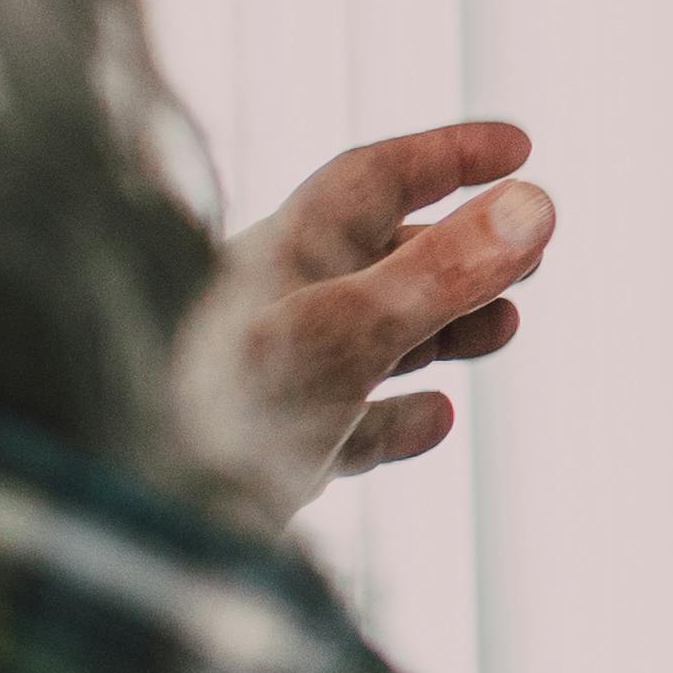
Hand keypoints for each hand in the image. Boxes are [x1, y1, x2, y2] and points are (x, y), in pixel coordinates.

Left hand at [173, 121, 555, 522]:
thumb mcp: (345, 332)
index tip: (522, 150)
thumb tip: (537, 205)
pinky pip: (351, 422)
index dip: (449, 157)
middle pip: (382, 255)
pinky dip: (401, 416)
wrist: (136, 523)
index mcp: (284, 255)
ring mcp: (275, 383)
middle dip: (462, 248)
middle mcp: (276, 307)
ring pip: (373, 336)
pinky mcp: (274, 454)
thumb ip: (440, 273)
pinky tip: (438, 418)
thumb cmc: (220, 415)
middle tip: (536, 248)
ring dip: (445, 326)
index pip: (376, 178)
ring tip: (506, 324)